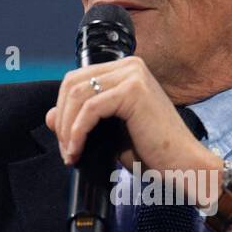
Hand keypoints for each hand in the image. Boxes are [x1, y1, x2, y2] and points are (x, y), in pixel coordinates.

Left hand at [45, 55, 222, 209]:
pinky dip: (77, 132)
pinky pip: (90, 109)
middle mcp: (130, 66)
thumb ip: (80, 120)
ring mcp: (133, 75)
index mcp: (126, 71)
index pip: (77, 80)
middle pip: (72, 83)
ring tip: (71, 153)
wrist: (183, 165)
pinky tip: (77, 150)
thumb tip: (48, 114)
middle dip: (61, 119)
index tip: (65, 141)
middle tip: (65, 149)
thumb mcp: (108, 133)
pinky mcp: (133, 91)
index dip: (63, 110)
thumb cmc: (153, 151)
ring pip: (78, 95)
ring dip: (67, 128)